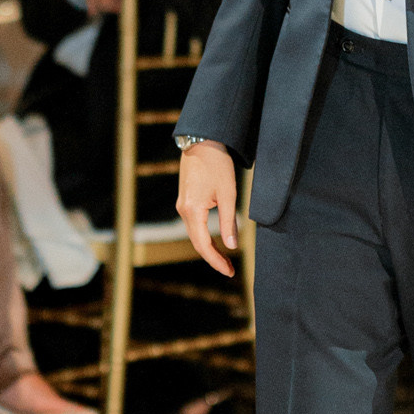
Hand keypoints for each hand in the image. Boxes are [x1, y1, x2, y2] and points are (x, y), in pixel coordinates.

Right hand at [178, 140, 239, 277]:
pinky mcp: (185, 199)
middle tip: (229, 269)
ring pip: (194, 234)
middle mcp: (183, 210)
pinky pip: (193, 224)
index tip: (230, 272)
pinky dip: (204, 236)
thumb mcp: (228, 194)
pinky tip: (215, 238)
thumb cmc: (217, 165)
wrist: (202, 141)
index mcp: (193, 211)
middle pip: (197, 243)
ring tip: (225, 257)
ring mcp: (182, 205)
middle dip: (213, 257)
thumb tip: (231, 246)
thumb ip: (229, 222)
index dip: (216, 261)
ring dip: (208, 247)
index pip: (204, 245)